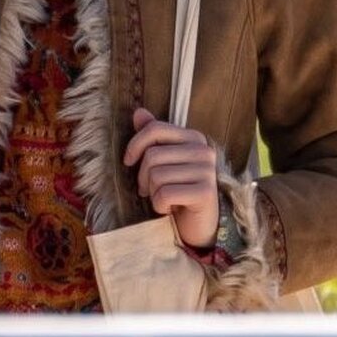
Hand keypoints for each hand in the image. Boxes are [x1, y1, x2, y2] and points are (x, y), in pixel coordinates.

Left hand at [123, 108, 218, 247]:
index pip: (154, 129)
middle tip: (150, 189)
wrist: (197, 225)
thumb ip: (153, 136)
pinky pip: (165, 194)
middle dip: (143, 177)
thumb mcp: (162, 162)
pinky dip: (160, 205)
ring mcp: (207, 171)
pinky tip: (170, 208)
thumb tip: (138, 112)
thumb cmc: (176, 190)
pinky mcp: (206, 192)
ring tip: (164, 198)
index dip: (135, 145)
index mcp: (193, 137)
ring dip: (152, 192)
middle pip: (152, 155)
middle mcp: (203, 151)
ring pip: (156, 175)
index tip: (129, 161)